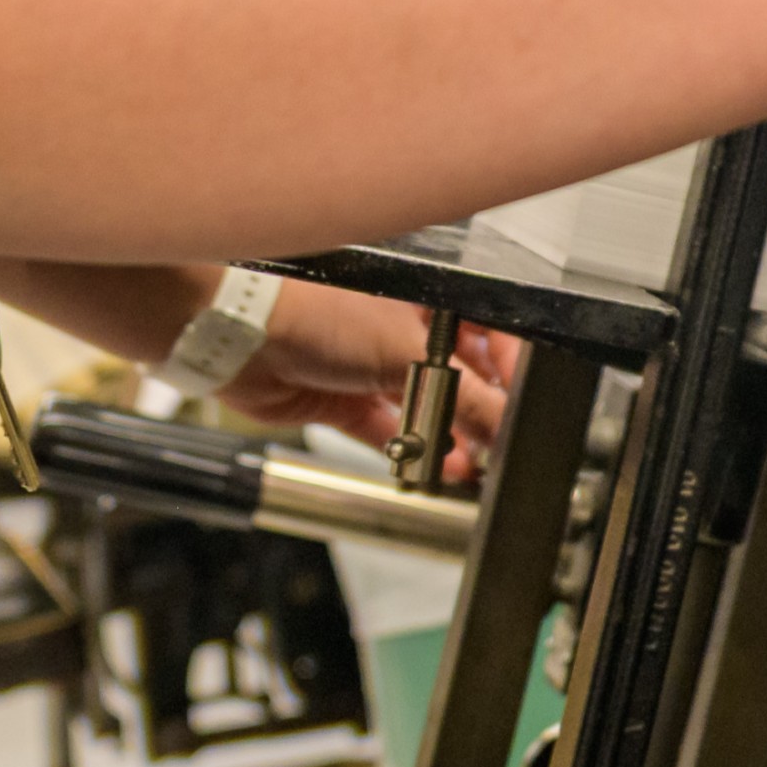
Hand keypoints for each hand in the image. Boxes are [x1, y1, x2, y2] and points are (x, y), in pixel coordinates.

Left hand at [226, 280, 522, 481]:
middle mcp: (401, 328)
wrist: (243, 333)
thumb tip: (507, 427)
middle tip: (500, 441)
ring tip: (474, 464)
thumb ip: (467, 398)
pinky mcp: (342, 399)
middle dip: (481, 410)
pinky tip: (437, 468)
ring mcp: (370, 366)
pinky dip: (412, 451)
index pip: (488, 332)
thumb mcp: (410, 353)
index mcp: (426, 299)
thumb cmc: (317, 310)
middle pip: (459, 374)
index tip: (523, 400)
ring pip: (425, 405)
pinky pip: (388, 430)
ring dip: (449, 436)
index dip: (509, 366)